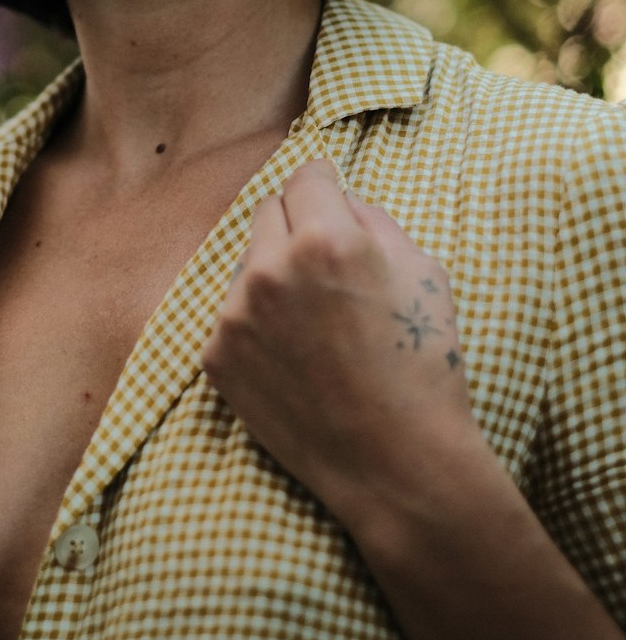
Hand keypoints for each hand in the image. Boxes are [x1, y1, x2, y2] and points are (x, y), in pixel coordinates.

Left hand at [201, 161, 477, 530]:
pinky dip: (258, 324)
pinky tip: (296, 357)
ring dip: (275, 276)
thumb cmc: (423, 365)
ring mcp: (235, 315)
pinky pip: (234, 315)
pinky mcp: (216, 356)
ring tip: (316, 323)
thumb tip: (340, 199)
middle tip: (326, 263)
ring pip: (248, 265)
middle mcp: (270, 269)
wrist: (396, 464)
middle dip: (296, 224)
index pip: (304, 176)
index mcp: (325, 239)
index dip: (323, 183)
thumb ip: (373, 220)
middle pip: (268, 210)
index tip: (326, 191)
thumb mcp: (423, 272)